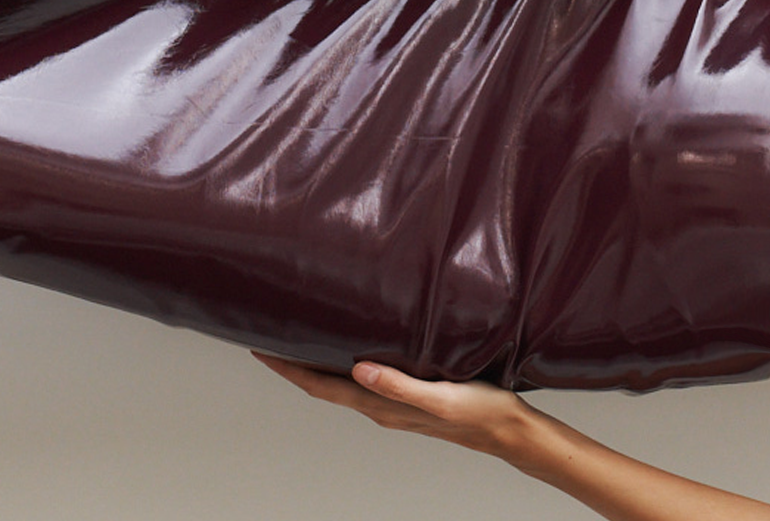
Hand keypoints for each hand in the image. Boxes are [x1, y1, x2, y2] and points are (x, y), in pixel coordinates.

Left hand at [251, 352, 543, 458]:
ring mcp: (393, 403)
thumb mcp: (439, 395)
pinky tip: (347, 352)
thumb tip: (358, 370)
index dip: (289, 369)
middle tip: (268, 339)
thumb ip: (399, 385)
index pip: (322, 387)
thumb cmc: (479, 413)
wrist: (508, 430)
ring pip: (341, 384)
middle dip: (293, 365)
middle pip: (323, 386)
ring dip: (316, 366)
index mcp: (381, 406)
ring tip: (298, 342)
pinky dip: (343, 367)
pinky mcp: (407, 396)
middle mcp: (380, 406)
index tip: (261, 350)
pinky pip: (363, 382)